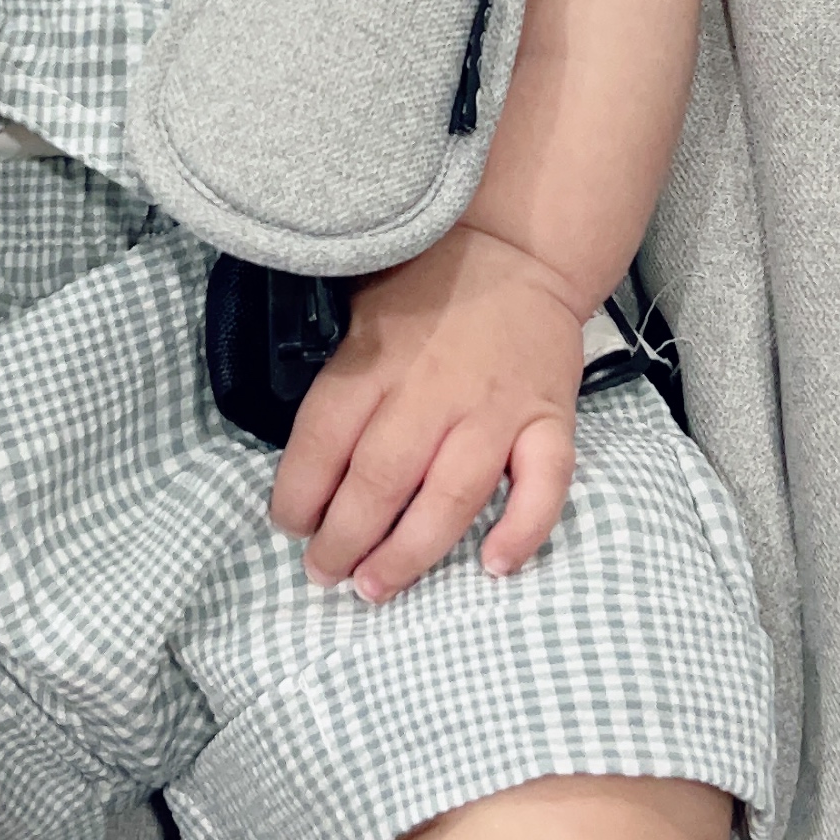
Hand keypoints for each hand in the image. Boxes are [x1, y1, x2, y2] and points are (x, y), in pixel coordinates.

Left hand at [269, 221, 586, 604]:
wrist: (523, 251)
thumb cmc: (429, 286)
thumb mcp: (361, 306)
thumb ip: (339, 373)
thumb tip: (303, 460)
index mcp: (377, 359)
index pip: (323, 438)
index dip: (298, 494)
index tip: (289, 526)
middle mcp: (433, 388)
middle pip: (381, 480)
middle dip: (344, 540)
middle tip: (325, 574)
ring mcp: (496, 408)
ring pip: (452, 496)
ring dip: (410, 553)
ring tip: (376, 588)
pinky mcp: (550, 419)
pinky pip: (545, 484)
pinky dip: (523, 529)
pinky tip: (494, 566)